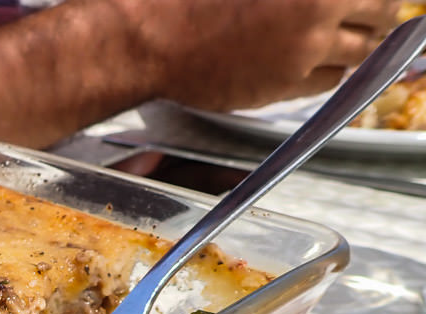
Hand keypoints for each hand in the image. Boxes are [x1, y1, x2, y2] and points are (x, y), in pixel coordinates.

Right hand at [113, 0, 402, 110]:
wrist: (155, 39)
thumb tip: (320, 2)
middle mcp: (317, 10)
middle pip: (379, 13)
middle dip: (374, 13)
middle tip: (368, 14)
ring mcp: (304, 50)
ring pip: (359, 52)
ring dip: (356, 45)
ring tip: (341, 40)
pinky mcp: (285, 84)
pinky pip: (328, 82)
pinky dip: (328, 71)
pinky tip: (311, 61)